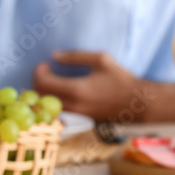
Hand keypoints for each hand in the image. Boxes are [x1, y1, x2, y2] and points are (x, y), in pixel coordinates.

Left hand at [32, 51, 149, 120]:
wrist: (138, 103)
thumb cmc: (121, 78)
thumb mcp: (101, 59)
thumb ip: (75, 56)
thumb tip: (55, 55)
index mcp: (77, 89)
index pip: (43, 83)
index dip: (38, 72)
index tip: (45, 64)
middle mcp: (74, 105)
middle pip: (41, 96)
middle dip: (37, 82)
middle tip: (45, 72)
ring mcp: (77, 115)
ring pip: (48, 106)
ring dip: (44, 93)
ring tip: (51, 81)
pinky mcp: (81, 120)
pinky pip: (59, 112)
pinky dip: (53, 102)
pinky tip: (60, 92)